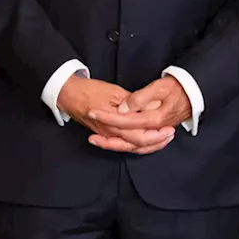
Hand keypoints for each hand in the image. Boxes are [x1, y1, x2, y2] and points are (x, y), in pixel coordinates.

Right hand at [58, 76, 172, 154]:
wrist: (68, 94)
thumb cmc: (89, 91)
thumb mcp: (113, 92)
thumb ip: (132, 102)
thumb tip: (150, 107)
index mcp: (114, 124)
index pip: (140, 136)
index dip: (156, 135)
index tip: (169, 128)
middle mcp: (111, 134)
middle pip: (138, 145)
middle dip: (156, 142)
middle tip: (170, 134)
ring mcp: (107, 136)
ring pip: (131, 147)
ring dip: (148, 145)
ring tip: (162, 139)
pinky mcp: (104, 134)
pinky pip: (123, 144)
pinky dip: (136, 145)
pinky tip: (144, 143)